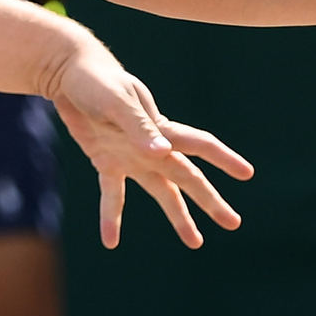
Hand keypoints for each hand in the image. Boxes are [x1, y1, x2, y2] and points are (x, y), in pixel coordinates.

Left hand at [40, 33, 254, 248]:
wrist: (68, 73)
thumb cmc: (97, 82)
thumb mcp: (117, 102)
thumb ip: (139, 127)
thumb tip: (163, 153)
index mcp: (160, 128)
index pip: (199, 144)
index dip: (224, 159)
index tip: (247, 173)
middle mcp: (151, 146)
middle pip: (187, 177)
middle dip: (210, 200)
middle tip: (233, 223)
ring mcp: (131, 156)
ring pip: (161, 192)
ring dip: (178, 216)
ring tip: (196, 241)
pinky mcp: (107, 161)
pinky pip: (113, 196)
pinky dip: (112, 218)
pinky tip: (111, 241)